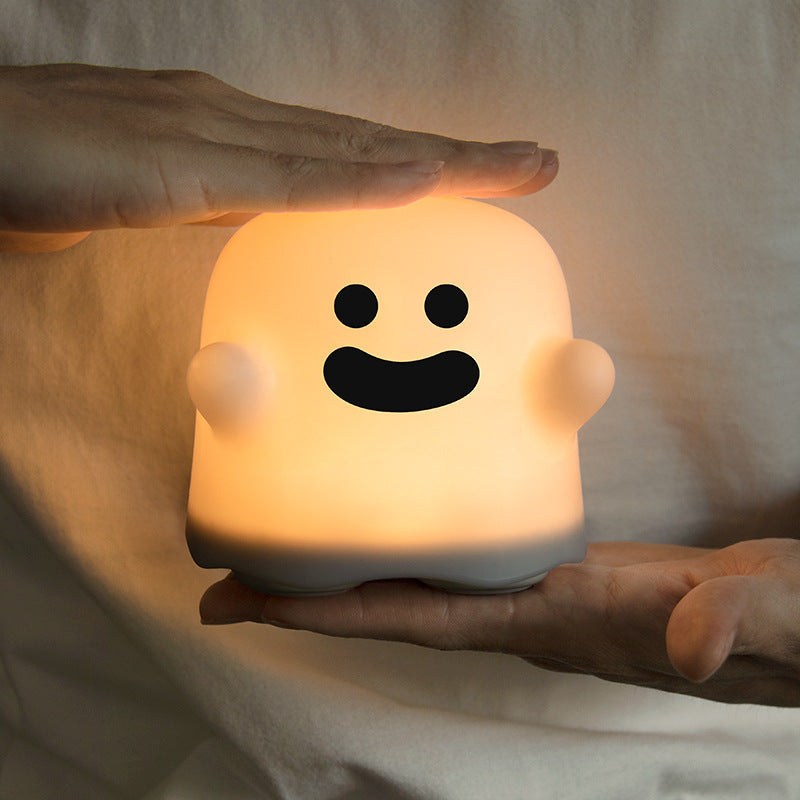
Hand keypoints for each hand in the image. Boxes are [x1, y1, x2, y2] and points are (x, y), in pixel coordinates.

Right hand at [0, 63, 556, 251]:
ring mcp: (213, 138)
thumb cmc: (43, 171)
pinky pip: (286, 180)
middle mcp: (238, 124)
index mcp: (233, 139)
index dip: (419, 165)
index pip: (348, 155)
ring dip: (438, 162)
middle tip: (540, 161)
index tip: (481, 176)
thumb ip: (202, 209)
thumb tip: (242, 228)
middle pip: (370, 145)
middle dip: (459, 156)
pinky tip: (421, 181)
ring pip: (349, 154)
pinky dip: (359, 183)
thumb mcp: (148, 199)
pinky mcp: (178, 167)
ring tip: (519, 167)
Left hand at [200, 538, 799, 706]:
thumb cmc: (768, 623)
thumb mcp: (760, 613)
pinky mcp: (549, 567)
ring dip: (348, 570)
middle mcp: (523, 611)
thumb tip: (689, 644)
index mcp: (552, 619)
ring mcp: (531, 590)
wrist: (784, 621)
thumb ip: (726, 621)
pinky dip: (405, 543)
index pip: (422, 619)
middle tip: (227, 579)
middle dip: (307, 598)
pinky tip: (384, 522)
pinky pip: (454, 555)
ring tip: (280, 546)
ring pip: (418, 581)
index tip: (253, 605)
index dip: (335, 613)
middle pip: (394, 605)